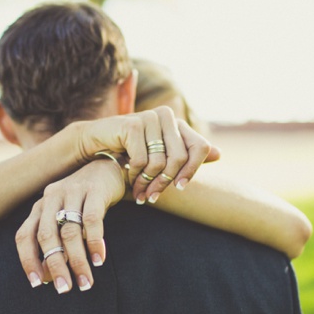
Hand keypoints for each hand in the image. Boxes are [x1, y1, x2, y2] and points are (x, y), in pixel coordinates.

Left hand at [15, 159, 125, 292]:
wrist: (108, 169)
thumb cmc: (84, 203)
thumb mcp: (65, 220)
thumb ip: (56, 244)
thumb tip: (48, 277)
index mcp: (39, 206)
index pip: (25, 235)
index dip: (28, 260)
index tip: (37, 284)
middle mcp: (51, 197)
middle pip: (47, 236)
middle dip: (55, 266)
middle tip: (64, 289)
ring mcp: (72, 190)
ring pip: (70, 231)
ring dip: (77, 260)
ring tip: (86, 282)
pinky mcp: (94, 189)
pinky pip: (93, 219)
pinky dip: (94, 242)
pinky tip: (99, 260)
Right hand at [76, 106, 220, 202]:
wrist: (95, 142)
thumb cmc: (129, 151)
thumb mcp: (159, 155)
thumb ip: (187, 155)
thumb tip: (218, 154)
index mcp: (177, 123)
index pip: (200, 147)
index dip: (193, 170)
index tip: (179, 188)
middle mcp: (166, 116)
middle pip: (180, 158)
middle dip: (165, 182)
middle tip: (153, 197)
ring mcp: (150, 118)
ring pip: (160, 162)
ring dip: (148, 182)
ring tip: (139, 192)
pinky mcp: (132, 124)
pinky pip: (141, 161)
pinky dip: (134, 175)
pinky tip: (128, 177)